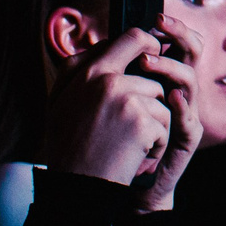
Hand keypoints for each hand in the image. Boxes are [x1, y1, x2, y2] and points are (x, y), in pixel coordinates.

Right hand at [41, 29, 191, 197]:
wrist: (76, 187)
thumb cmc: (68, 148)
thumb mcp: (60, 102)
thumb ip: (78, 70)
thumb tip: (101, 47)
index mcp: (88, 72)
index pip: (131, 38)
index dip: (149, 45)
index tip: (154, 55)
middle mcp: (107, 80)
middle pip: (151, 74)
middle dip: (150, 100)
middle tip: (131, 125)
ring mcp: (126, 99)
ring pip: (161, 102)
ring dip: (152, 126)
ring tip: (127, 145)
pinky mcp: (142, 122)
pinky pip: (165, 126)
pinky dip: (155, 146)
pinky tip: (134, 157)